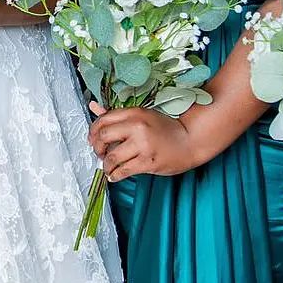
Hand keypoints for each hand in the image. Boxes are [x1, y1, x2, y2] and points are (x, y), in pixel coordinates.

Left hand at [87, 102, 201, 179]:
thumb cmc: (166, 128)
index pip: (103, 120)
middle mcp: (137, 127)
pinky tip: (114, 175)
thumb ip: (116, 114)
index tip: (93, 139)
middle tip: (99, 153)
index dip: (93, 131)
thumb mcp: (141, 115)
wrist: (190, 141)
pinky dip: (115, 175)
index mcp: (134, 113)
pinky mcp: (148, 161)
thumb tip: (93, 107)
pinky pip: (124, 170)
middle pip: (104, 136)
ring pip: (112, 156)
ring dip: (106, 164)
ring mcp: (143, 145)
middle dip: (97, 147)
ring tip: (107, 166)